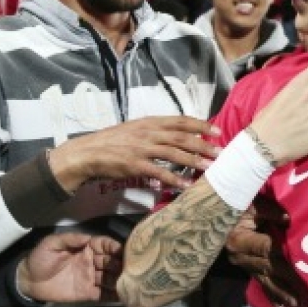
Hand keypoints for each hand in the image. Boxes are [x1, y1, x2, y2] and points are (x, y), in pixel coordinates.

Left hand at [17, 233, 122, 303]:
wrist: (28, 282)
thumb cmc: (40, 259)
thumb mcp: (51, 243)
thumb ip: (70, 239)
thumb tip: (88, 237)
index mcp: (85, 248)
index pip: (104, 245)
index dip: (113, 247)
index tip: (122, 250)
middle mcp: (92, 262)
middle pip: (111, 261)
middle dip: (121, 264)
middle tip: (131, 268)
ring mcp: (91, 278)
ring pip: (110, 277)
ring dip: (120, 279)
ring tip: (131, 282)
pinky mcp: (88, 293)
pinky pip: (104, 293)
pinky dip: (114, 295)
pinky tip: (124, 296)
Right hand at [48, 115, 220, 192]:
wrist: (87, 152)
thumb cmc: (113, 141)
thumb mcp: (136, 129)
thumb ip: (156, 131)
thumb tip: (178, 136)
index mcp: (150, 122)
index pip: (180, 120)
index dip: (200, 125)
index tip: (217, 131)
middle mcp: (148, 133)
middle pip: (182, 136)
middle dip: (203, 144)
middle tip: (220, 152)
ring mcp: (142, 148)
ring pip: (174, 153)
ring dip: (194, 161)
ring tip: (210, 168)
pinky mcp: (135, 165)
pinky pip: (159, 173)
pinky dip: (174, 179)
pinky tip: (186, 186)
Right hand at [225, 205, 298, 306]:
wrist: (220, 213)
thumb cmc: (239, 204)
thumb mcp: (252, 202)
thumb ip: (269, 209)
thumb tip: (287, 220)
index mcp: (239, 239)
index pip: (265, 248)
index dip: (282, 254)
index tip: (300, 263)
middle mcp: (239, 255)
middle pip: (267, 267)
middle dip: (286, 280)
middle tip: (303, 292)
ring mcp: (243, 264)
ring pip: (264, 279)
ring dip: (280, 292)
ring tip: (295, 304)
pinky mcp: (248, 268)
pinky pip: (262, 281)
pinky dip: (273, 292)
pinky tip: (283, 303)